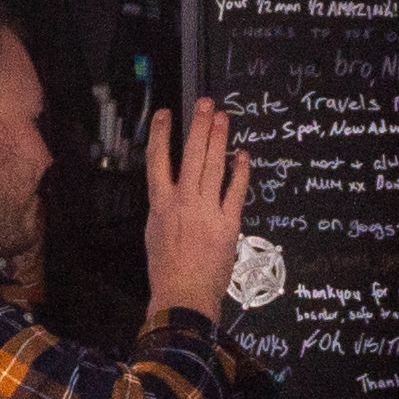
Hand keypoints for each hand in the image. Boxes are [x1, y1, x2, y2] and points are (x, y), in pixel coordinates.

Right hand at [140, 98, 253, 325]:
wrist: (183, 295)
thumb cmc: (166, 269)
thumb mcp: (155, 233)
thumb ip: (165, 208)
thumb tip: (173, 190)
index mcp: (160, 204)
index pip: (157, 160)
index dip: (160, 134)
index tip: (165, 114)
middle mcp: (183, 202)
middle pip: (191, 156)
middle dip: (199, 126)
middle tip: (206, 103)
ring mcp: (206, 211)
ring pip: (214, 167)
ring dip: (219, 140)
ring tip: (223, 117)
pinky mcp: (228, 223)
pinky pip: (236, 191)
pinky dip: (241, 171)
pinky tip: (243, 155)